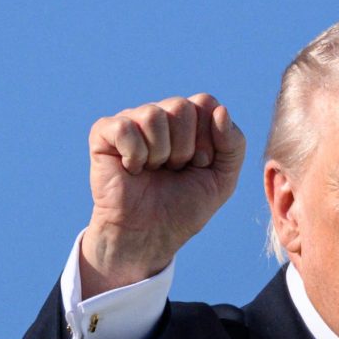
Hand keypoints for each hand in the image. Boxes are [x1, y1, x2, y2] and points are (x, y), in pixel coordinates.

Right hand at [80, 94, 245, 297]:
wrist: (150, 235)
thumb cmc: (184, 206)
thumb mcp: (223, 179)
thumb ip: (234, 144)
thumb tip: (220, 110)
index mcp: (189, 120)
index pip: (206, 103)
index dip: (208, 139)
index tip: (200, 164)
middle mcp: (160, 115)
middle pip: (181, 106)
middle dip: (185, 148)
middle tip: (175, 170)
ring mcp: (131, 121)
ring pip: (154, 115)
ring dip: (160, 154)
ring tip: (154, 170)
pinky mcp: (104, 133)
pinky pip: (125, 128)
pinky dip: (135, 155)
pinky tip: (132, 169)